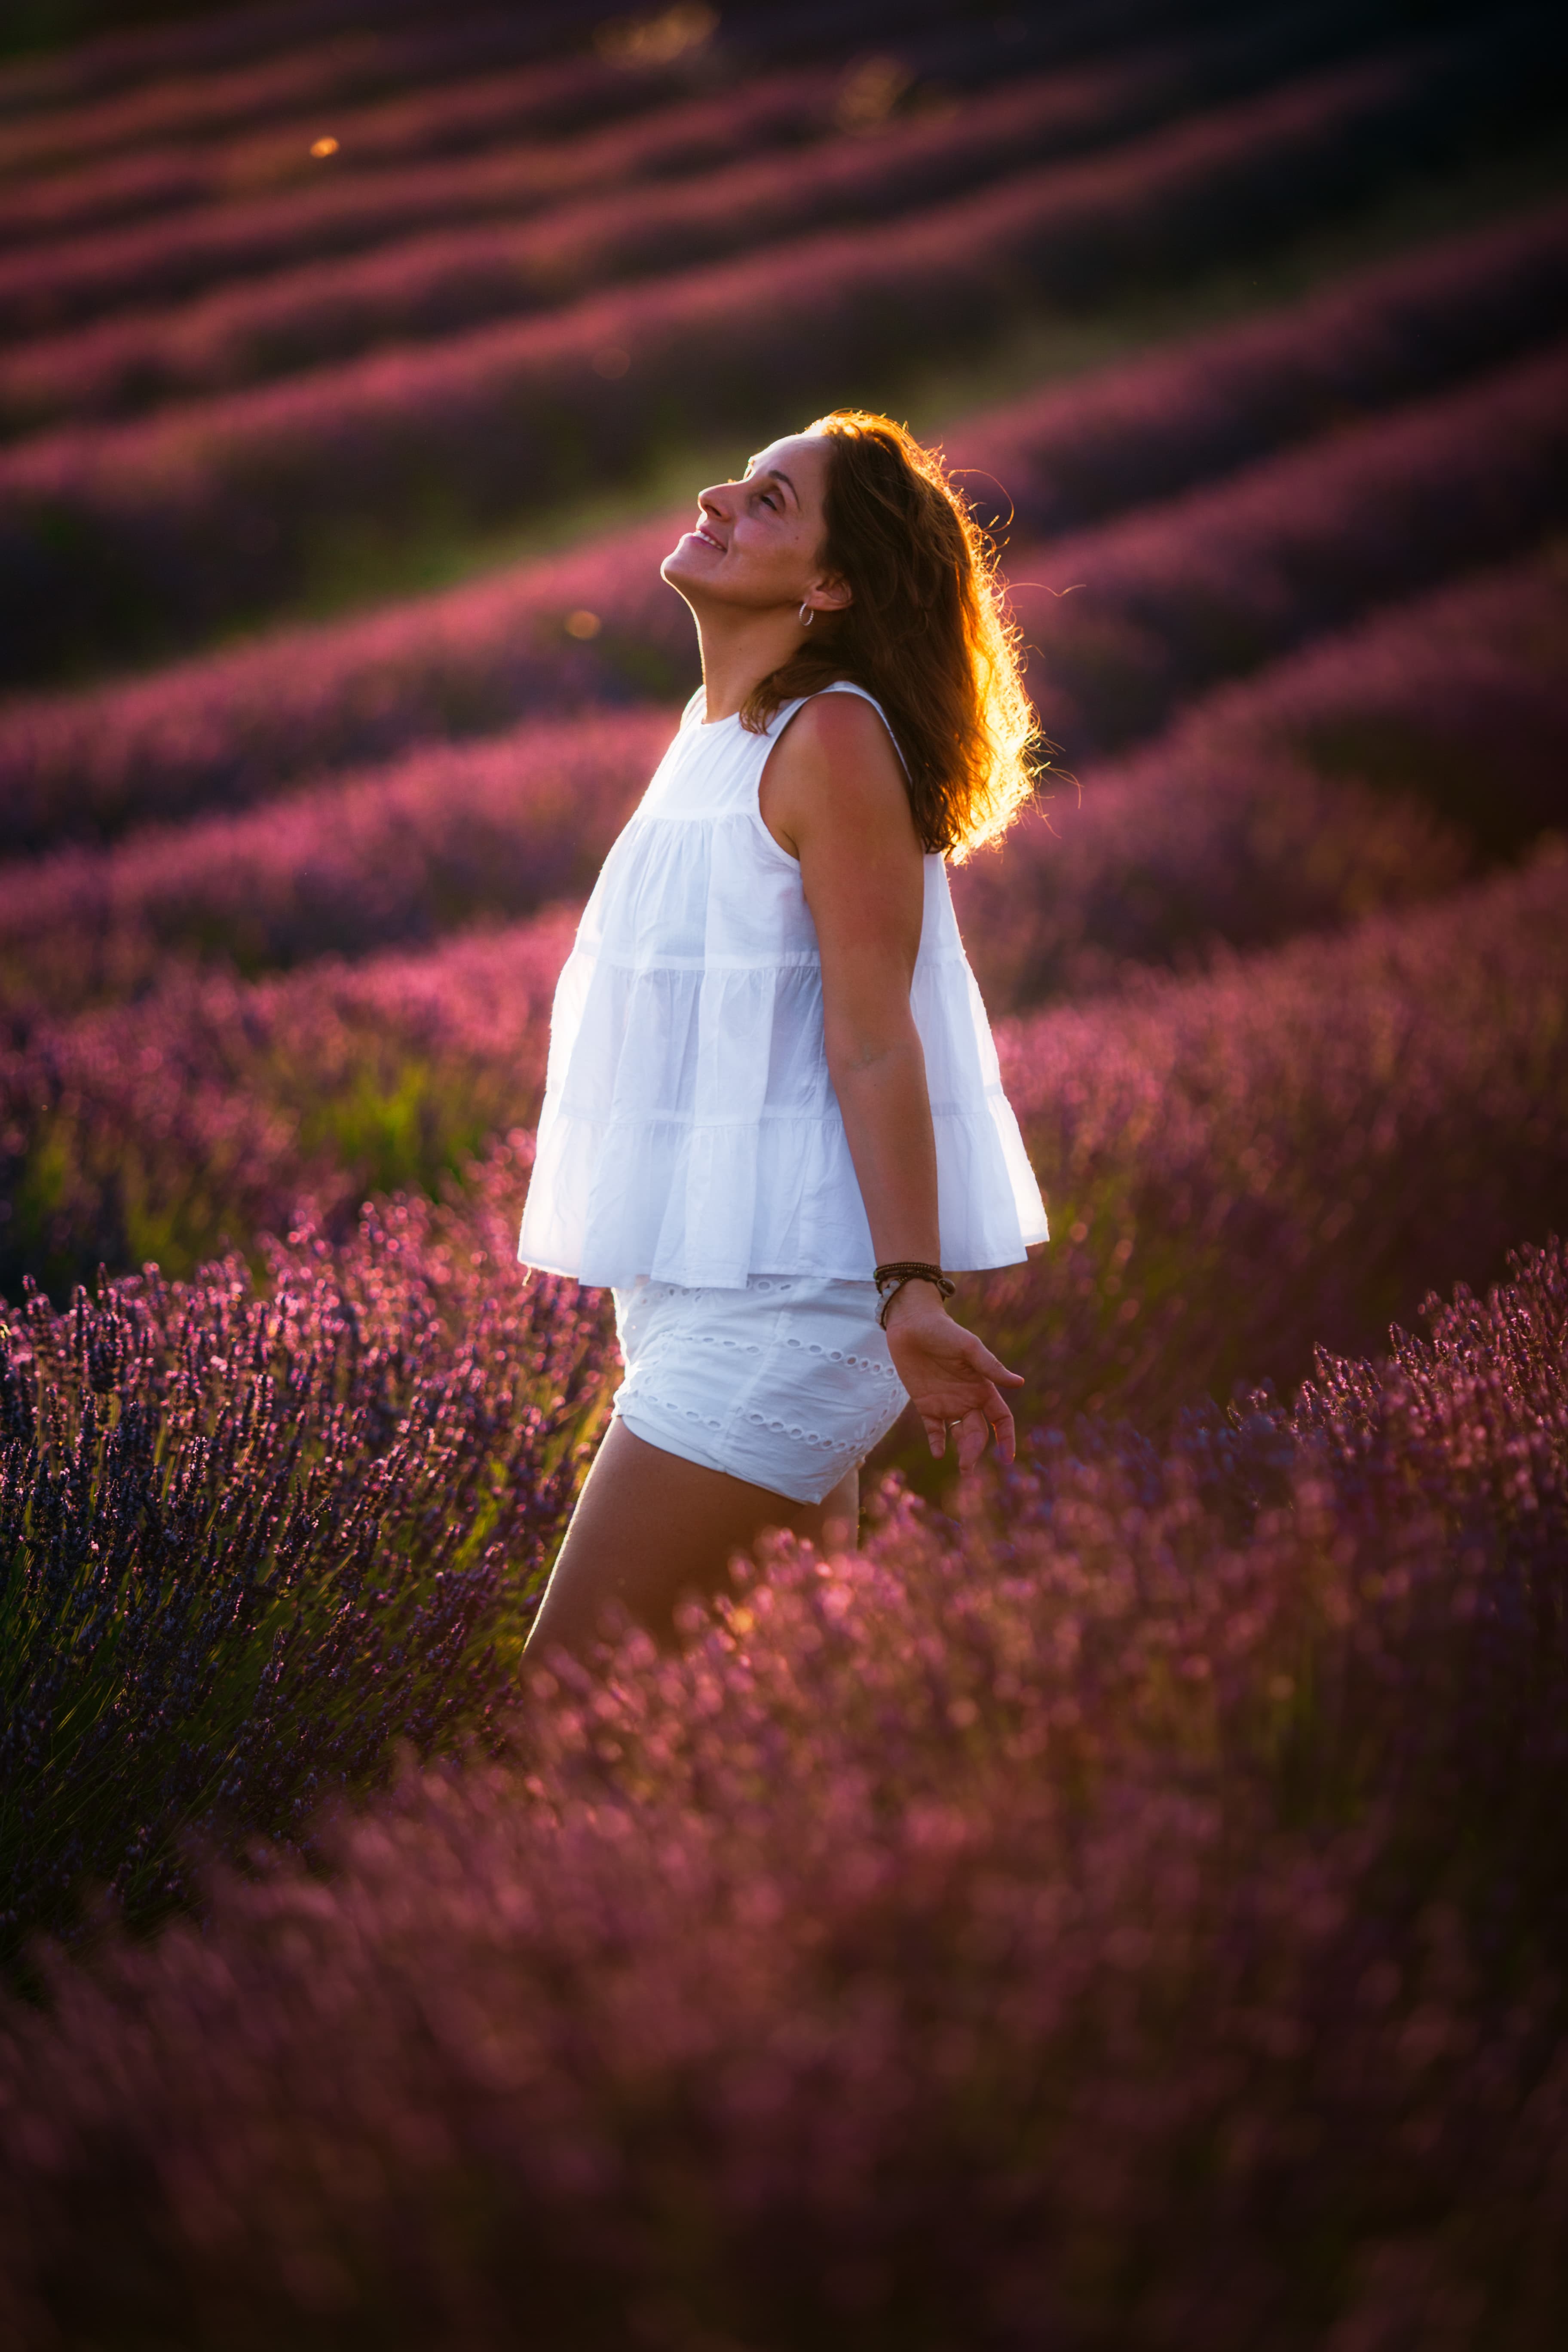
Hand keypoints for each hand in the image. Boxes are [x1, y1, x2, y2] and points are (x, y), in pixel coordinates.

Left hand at [881, 1281, 1024, 1469]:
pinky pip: (934, 1429)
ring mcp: (947, 1403)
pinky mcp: (925, 1404)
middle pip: (979, 1432)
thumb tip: (1019, 1383)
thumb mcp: (969, 1348)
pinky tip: (938, 1453)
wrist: (911, 1324)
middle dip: (976, 1450)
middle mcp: (967, 1399)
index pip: (1001, 1418)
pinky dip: (937, 1443)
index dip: (1006, 1437)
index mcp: (982, 1387)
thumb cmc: (943, 1331)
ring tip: (960, 1467)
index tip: (1007, 1457)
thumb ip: (991, 1367)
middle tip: (967, 1467)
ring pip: (959, 1434)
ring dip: (962, 1451)